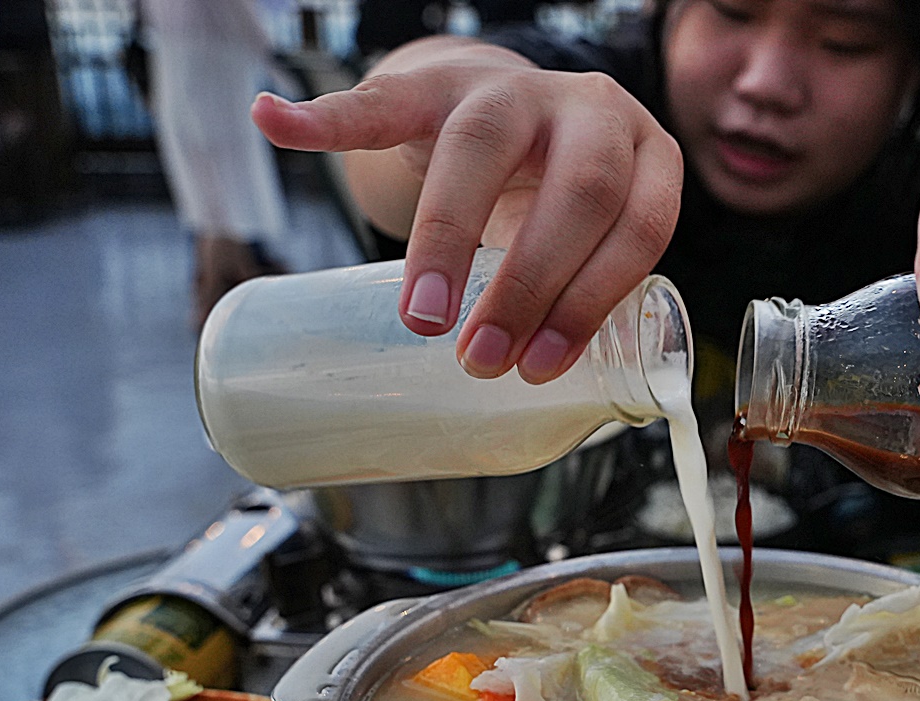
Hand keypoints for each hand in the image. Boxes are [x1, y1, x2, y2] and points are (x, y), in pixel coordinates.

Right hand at [252, 37, 682, 382]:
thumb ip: (587, 297)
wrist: (512, 110)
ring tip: (419, 315)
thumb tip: (554, 399)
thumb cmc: (557, 199)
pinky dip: (326, 120)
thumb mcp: (593, 243)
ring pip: (482, 148)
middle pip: (577, 191)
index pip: (638, 227)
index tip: (539, 367)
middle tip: (481, 357)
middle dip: (530, 284)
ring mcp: (512, 87)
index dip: (592, 300)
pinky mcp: (436, 82)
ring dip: (447, 238)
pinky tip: (276, 123)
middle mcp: (590, 108)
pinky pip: (380, 100)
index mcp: (643, 156)